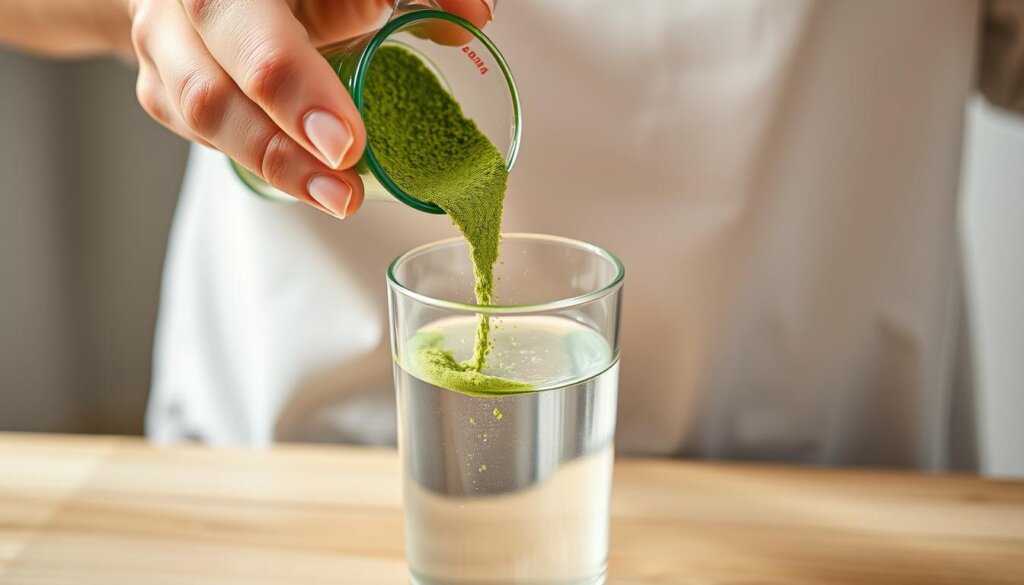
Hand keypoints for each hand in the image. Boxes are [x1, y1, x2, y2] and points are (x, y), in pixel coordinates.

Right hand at [127, 0, 493, 217]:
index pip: (254, 24)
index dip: (293, 84)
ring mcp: (165, 44)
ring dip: (274, 165)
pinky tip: (306, 181)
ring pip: (201, 113)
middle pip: (214, 83)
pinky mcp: (160, 85)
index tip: (345, 142)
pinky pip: (200, 132)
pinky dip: (259, 161)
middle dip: (281, 144)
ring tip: (337, 198)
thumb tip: (474, 16)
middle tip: (344, 187)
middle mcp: (188, 5)